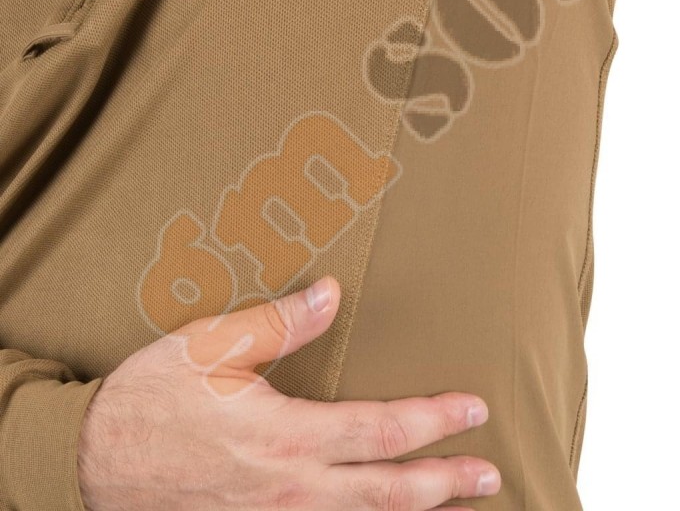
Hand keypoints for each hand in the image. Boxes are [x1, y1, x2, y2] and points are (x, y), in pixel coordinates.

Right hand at [76, 276, 501, 509]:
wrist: (85, 464)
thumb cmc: (148, 400)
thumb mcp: (209, 344)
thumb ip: (279, 323)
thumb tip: (334, 292)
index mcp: (285, 438)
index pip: (381, 431)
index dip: (435, 422)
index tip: (475, 410)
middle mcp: (288, 492)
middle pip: (387, 493)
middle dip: (446, 483)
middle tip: (491, 475)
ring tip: (455, 502)